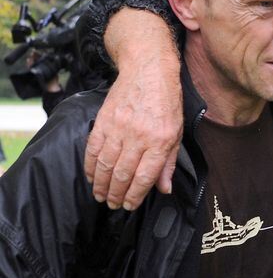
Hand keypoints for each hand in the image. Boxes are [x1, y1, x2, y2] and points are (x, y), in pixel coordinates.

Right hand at [84, 10, 181, 209]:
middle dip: (116, 195)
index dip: (135, 196)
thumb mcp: (177, 132)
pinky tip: (91, 176)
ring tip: (100, 196)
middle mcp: (139, 136)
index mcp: (161, 141)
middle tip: (112, 205)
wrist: (148, 70)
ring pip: (105, 165)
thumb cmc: (166, 102)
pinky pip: (93, 149)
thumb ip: (169, 162)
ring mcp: (119, 128)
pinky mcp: (103, 120)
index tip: (129, 206)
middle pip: (122, 174)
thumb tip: (164, 189)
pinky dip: (90, 166)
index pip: (144, 177)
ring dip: (101, 185)